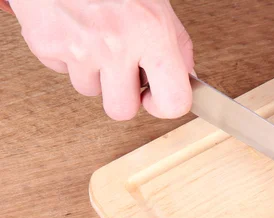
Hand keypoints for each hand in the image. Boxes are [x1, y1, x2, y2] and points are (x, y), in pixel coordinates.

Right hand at [12, 0, 194, 119]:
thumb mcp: (157, 3)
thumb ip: (176, 44)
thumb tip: (187, 78)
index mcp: (152, 32)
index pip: (173, 101)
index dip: (165, 106)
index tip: (157, 97)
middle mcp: (116, 44)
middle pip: (122, 111)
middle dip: (123, 94)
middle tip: (123, 68)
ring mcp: (79, 48)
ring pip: (90, 91)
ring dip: (94, 73)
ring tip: (95, 37)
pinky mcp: (46, 45)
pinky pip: (62, 71)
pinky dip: (68, 56)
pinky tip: (75, 29)